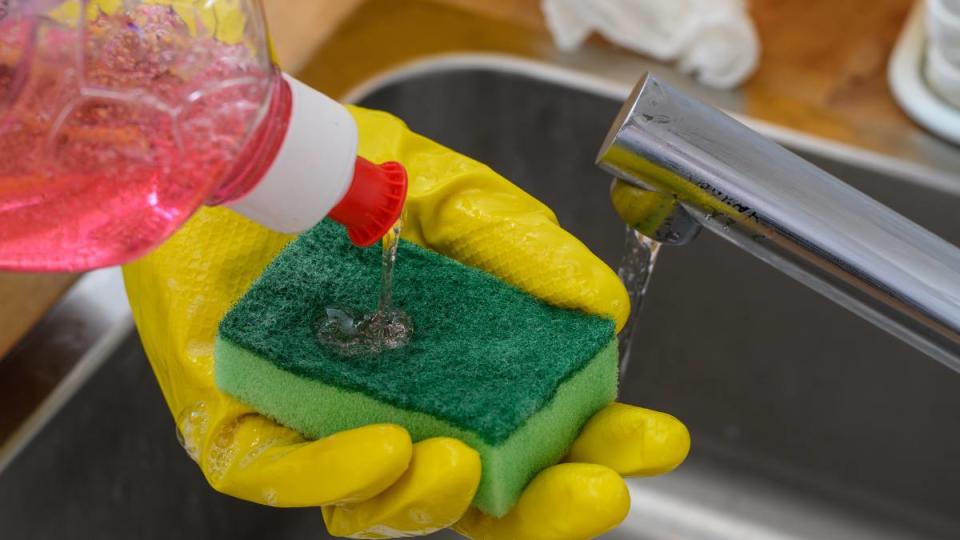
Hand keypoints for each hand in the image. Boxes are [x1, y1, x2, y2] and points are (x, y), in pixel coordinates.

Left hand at [122, 106, 688, 538]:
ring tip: (461, 465)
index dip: (597, 443)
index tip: (654, 440)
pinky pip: (286, 475)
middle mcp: (400, 408)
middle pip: (478, 497)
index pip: (537, 429)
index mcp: (459, 364)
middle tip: (593, 490)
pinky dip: (337, 475)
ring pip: (384, 507)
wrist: (232, 152)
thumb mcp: (450, 195)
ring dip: (432, 502)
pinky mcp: (244, 426)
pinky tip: (382, 451)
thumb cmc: (341, 173)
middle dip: (541, 509)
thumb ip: (523, 247)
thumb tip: (604, 310)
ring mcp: (324, 426)